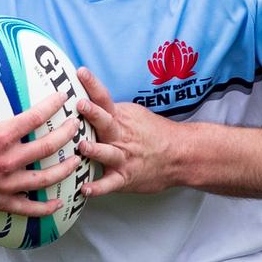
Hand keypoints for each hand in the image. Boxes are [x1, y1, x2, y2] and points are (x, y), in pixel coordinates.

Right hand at [0, 55, 82, 215]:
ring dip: (65, 169)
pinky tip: (57, 203)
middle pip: (47, 148)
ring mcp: (3, 183)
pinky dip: (44, 208)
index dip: (52, 105)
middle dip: (67, 135)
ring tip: (78, 159)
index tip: (64, 97)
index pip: (35, 118)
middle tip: (77, 126)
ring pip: (44, 179)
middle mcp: (5, 161)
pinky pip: (26, 207)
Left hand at [75, 66, 186, 195]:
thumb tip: (86, 99)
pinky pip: (110, 184)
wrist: (180, 154)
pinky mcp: (125, 178)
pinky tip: (85, 189)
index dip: (92, 84)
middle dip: (92, 113)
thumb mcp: (134, 114)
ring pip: (107, 152)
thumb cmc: (154, 134)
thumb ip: (110, 110)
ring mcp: (123, 158)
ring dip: (95, 149)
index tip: (81, 72)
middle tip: (80, 104)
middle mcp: (120, 136)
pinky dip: (98, 188)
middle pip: (105, 122)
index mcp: (120, 118)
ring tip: (82, 146)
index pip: (104, 98)